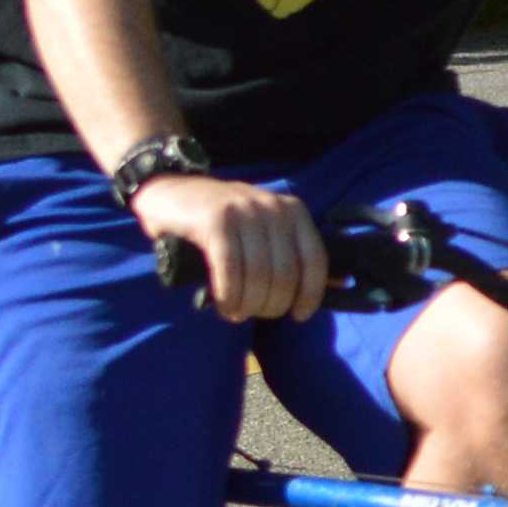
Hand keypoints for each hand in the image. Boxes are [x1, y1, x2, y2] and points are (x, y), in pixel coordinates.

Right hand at [134, 174, 325, 322]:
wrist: (170, 191)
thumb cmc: (221, 219)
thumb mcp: (264, 229)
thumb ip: (294, 252)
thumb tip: (337, 285)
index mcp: (293, 211)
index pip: (315, 259)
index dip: (310, 293)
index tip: (299, 315)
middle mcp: (273, 208)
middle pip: (285, 273)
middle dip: (272, 304)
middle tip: (255, 313)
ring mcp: (244, 211)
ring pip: (258, 275)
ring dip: (248, 304)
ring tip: (237, 312)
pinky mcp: (216, 221)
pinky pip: (230, 270)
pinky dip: (229, 296)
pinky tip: (225, 305)